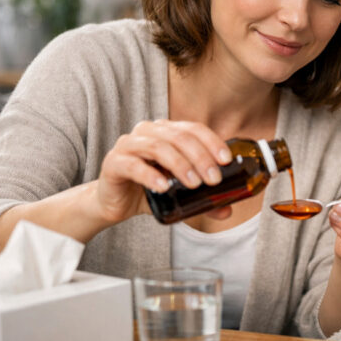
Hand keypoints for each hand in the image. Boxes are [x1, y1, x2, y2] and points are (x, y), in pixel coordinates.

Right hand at [95, 120, 232, 223]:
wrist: (114, 203)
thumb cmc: (149, 190)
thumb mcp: (180, 193)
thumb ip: (202, 200)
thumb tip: (227, 211)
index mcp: (167, 131)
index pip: (194, 129)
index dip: (212, 142)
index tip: (226, 161)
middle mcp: (148, 132)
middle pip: (179, 137)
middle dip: (200, 157)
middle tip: (214, 179)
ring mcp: (128, 145)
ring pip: (158, 147)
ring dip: (180, 165)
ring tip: (194, 184)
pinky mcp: (113, 163)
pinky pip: (133, 165)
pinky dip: (150, 175)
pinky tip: (163, 187)